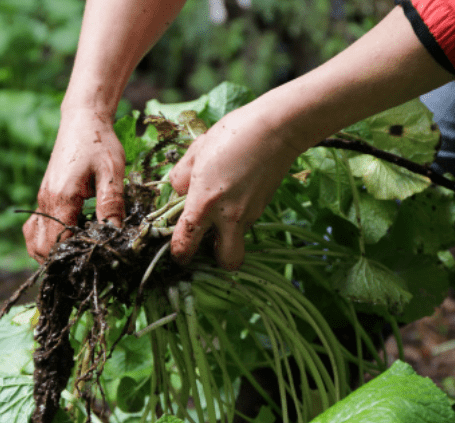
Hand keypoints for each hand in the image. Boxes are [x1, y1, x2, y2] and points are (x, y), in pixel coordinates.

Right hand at [23, 109, 124, 261]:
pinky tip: (70, 237)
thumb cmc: (99, 143)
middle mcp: (45, 202)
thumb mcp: (112, 173)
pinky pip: (37, 228)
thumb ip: (112, 204)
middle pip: (39, 248)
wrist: (83, 119)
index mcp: (61, 198)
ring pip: (34, 240)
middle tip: (86, 263)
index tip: (92, 264)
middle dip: (59, 262)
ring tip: (77, 254)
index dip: (71, 259)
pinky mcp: (45, 197)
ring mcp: (42, 200)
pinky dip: (47, 240)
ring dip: (50, 253)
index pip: (56, 244)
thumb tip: (116, 235)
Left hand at [169, 99, 300, 269]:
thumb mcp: (196, 151)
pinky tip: (236, 192)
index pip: (186, 243)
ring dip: (227, 234)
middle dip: (216, 260)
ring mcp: (250, 213)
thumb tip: (178, 191)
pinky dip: (239, 216)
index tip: (178, 253)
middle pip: (227, 261)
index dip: (179, 254)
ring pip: (238, 239)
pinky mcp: (263, 206)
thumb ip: (181, 176)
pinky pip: (247, 222)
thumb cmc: (233, 135)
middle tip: (207, 242)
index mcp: (204, 202)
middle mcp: (229, 215)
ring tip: (220, 207)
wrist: (277, 128)